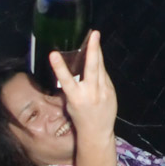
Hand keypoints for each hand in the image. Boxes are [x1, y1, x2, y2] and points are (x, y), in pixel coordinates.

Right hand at [49, 30, 116, 144]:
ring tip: (95, 38)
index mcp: (75, 97)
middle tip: (94, 34)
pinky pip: (104, 75)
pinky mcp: (111, 91)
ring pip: (100, 67)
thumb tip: (70, 68)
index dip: (59, 66)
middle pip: (92, 68)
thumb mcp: (70, 103)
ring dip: (97, 52)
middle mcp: (90, 93)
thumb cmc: (79, 116)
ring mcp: (103, 92)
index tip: (53, 54)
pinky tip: (97, 58)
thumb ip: (71, 86)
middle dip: (93, 49)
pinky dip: (100, 67)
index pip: (65, 80)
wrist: (97, 131)